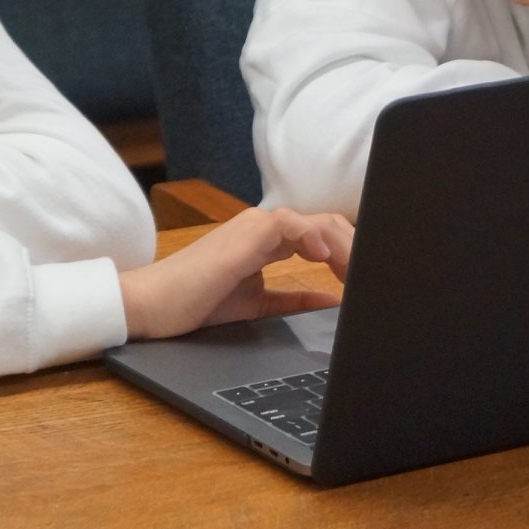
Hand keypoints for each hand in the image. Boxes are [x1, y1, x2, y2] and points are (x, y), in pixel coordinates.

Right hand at [118, 207, 353, 340]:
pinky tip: (324, 260)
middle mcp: (263, 226)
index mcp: (267, 238)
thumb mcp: (256, 304)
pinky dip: (312, 238)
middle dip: (355, 246)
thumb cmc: (195, 303)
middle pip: (326, 224)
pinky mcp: (244, 236)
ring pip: (315, 222)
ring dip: (343, 245)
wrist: (153, 306)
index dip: (349, 252)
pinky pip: (288, 226)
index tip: (369, 277)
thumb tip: (331, 302)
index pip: (322, 233)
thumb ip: (292, 298)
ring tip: (360, 272)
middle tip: (375, 275)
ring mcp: (253, 227)